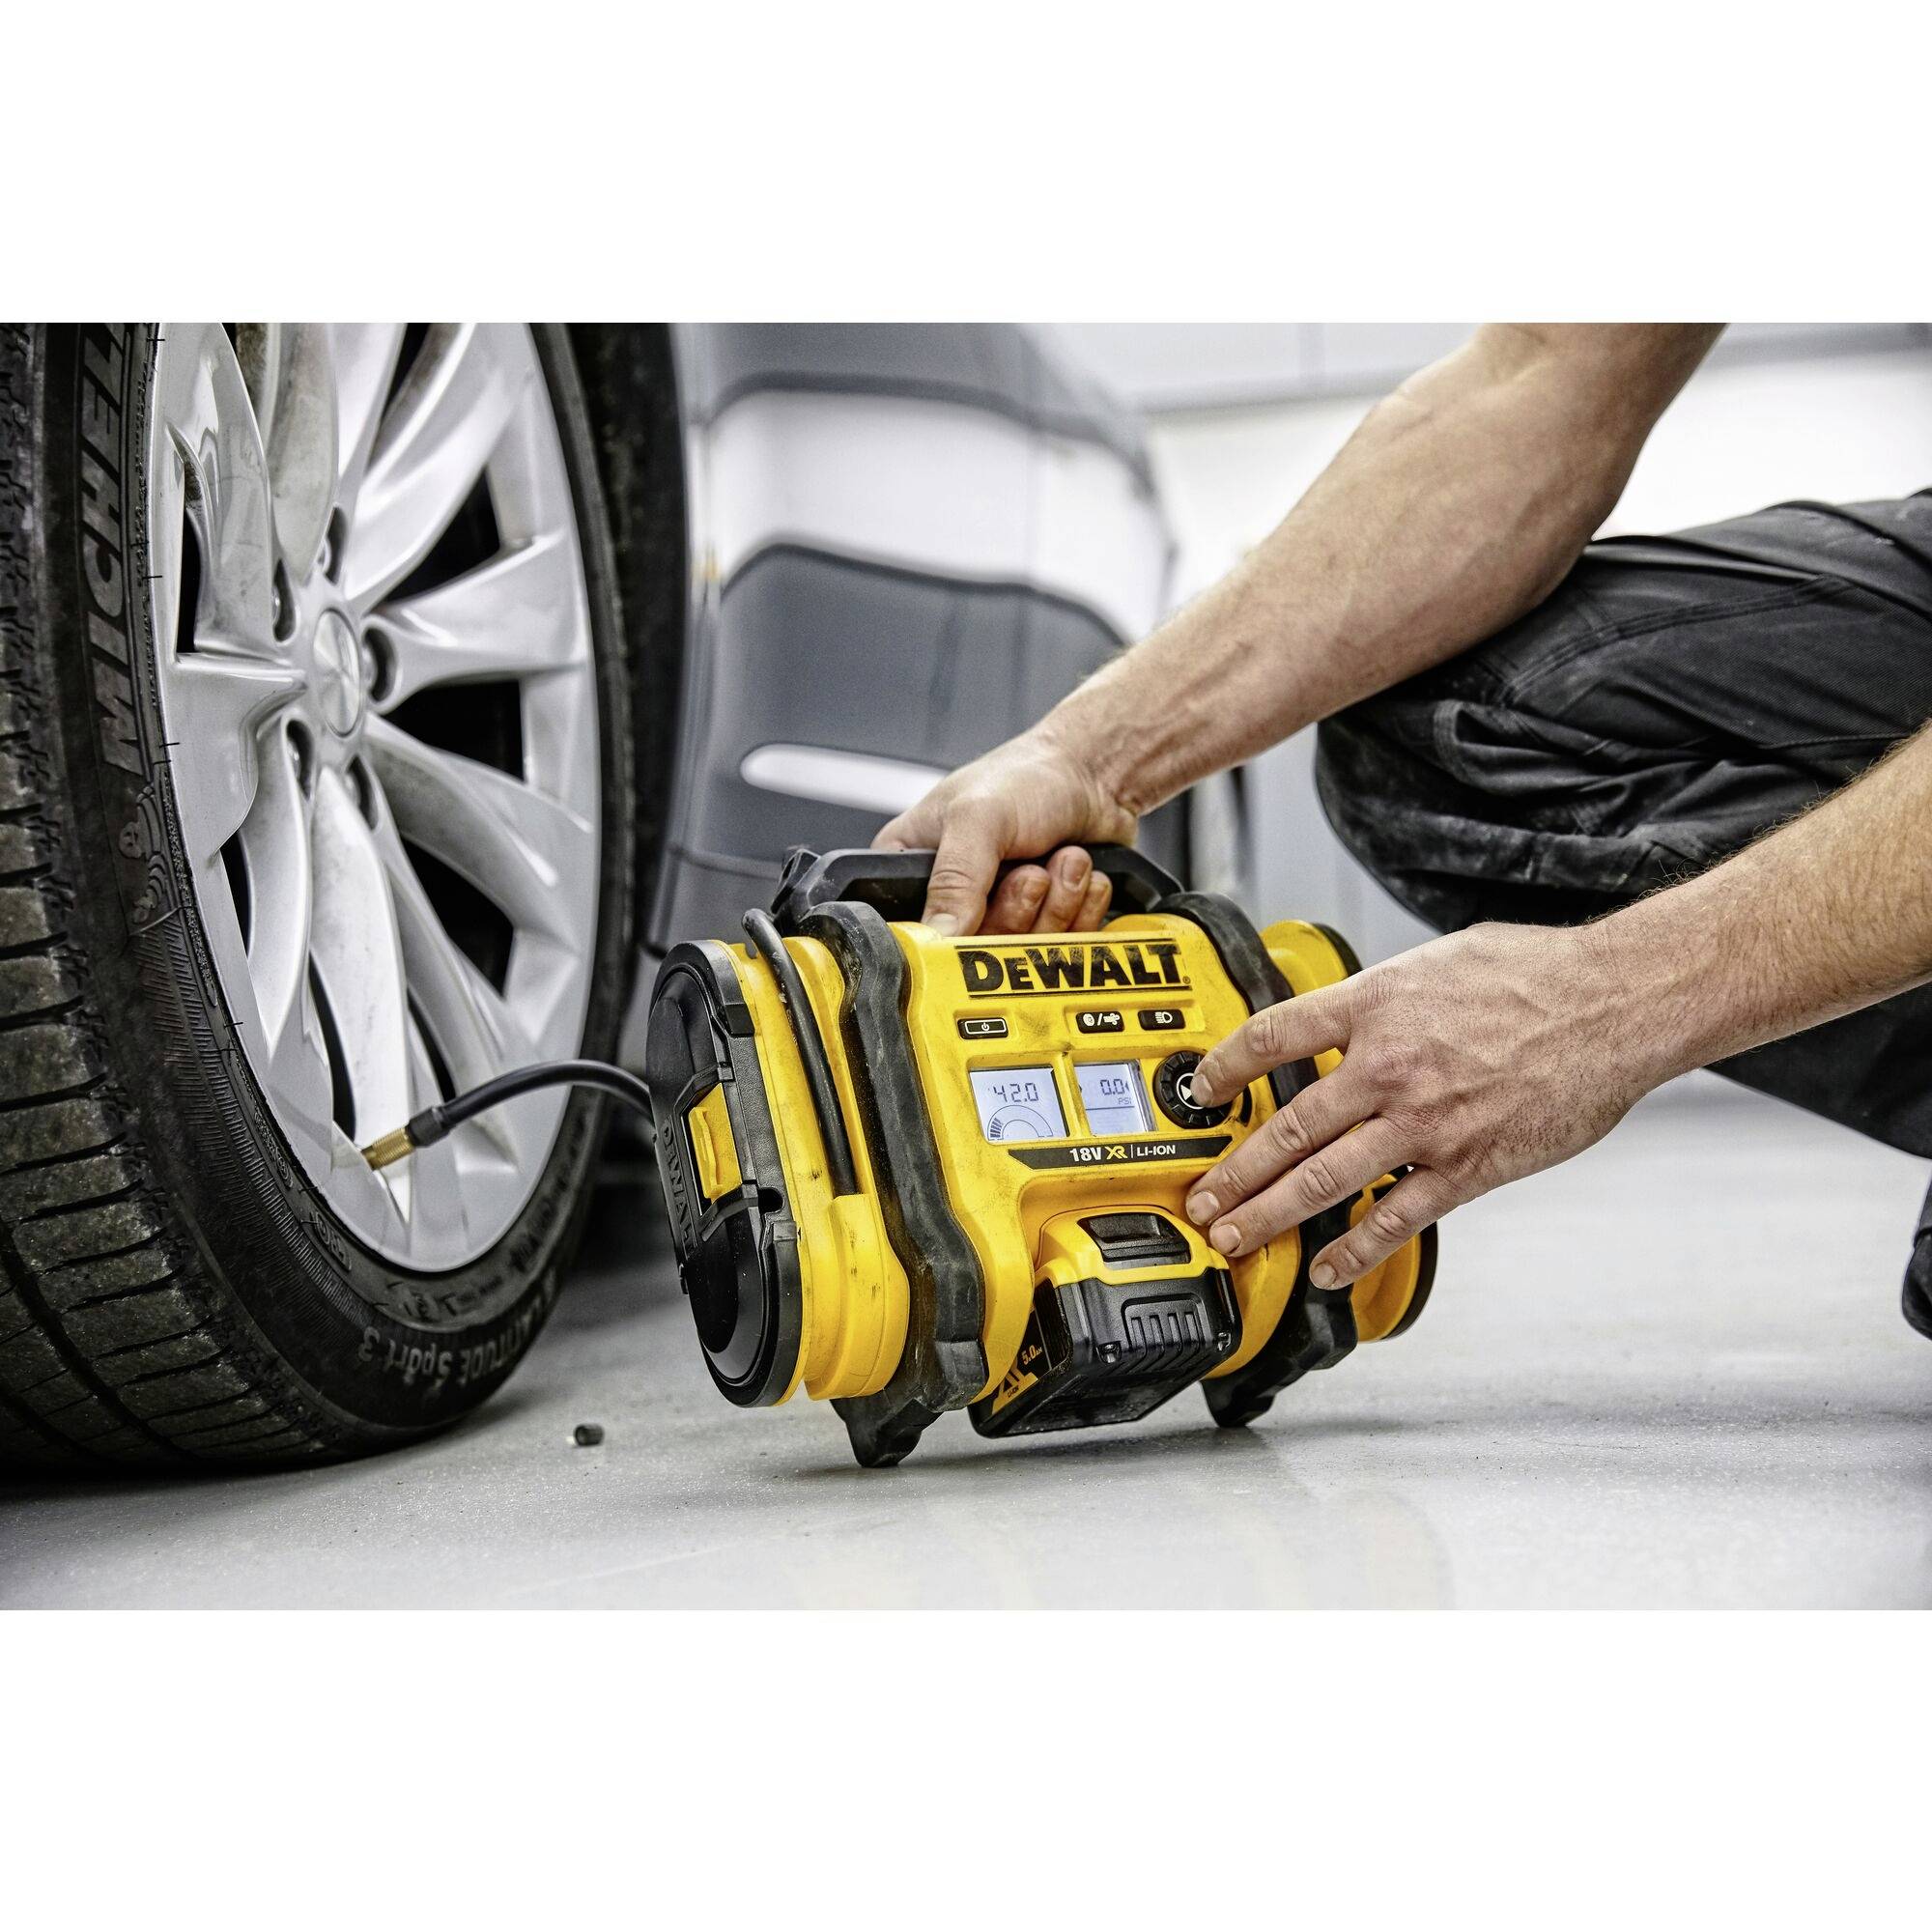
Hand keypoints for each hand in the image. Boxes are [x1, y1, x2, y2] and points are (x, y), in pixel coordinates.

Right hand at [875, 727, 1137, 934]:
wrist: (1096, 773)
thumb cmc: (1028, 777)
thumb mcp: (978, 818)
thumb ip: (955, 878)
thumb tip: (939, 937)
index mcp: (912, 866)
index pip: (911, 930)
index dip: (947, 934)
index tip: (980, 914)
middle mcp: (953, 895)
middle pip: (974, 950)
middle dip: (1018, 909)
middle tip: (1032, 871)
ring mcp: (1000, 911)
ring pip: (1022, 950)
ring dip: (1056, 904)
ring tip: (1063, 858)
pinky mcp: (1044, 921)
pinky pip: (1061, 946)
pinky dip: (1080, 910)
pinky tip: (1080, 873)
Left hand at [1183, 922, 1674, 1285]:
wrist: (1617, 1003)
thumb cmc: (1537, 974)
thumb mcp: (1438, 961)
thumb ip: (1384, 996)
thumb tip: (1351, 1017)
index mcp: (1375, 1005)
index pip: (1272, 1036)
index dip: (1225, 1069)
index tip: (1203, 1093)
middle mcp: (1388, 1066)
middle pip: (1285, 1128)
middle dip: (1231, 1172)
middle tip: (1198, 1200)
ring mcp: (1425, 1123)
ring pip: (1323, 1180)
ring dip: (1267, 1216)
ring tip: (1232, 1238)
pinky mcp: (1467, 1166)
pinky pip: (1396, 1218)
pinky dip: (1355, 1248)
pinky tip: (1325, 1267)